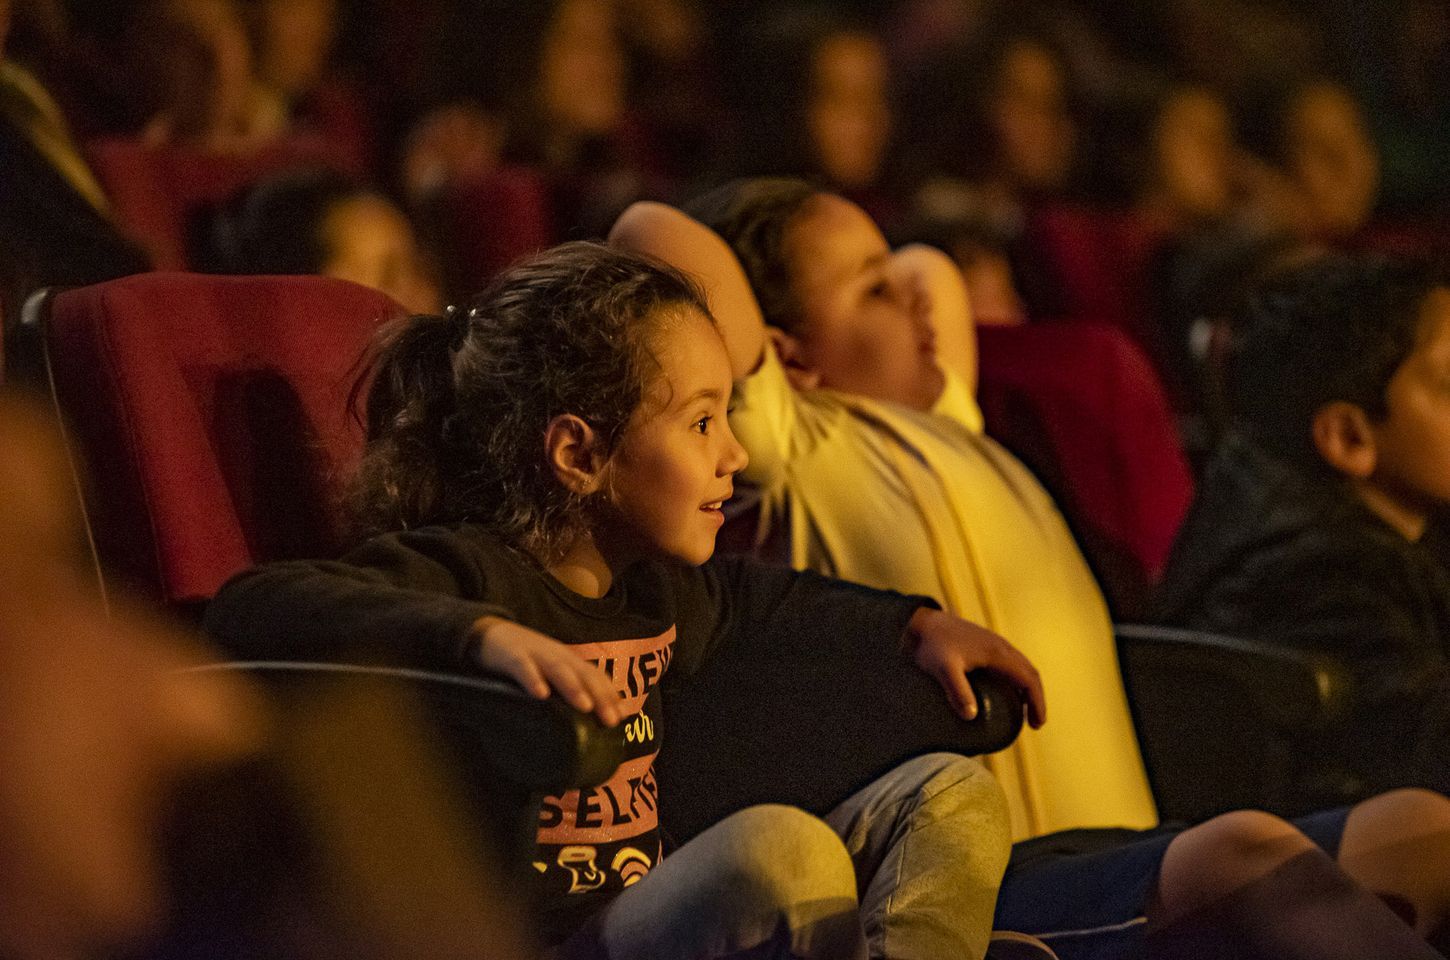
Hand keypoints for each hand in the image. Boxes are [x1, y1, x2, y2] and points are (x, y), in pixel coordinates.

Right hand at [472, 616, 621, 725]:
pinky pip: (524, 667)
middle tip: (612, 720)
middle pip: (583, 674)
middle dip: (600, 696)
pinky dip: (533, 679)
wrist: (490, 634)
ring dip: (573, 687)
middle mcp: (557, 656)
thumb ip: (568, 689)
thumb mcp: (550, 672)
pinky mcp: (512, 656)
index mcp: (569, 661)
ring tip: (585, 706)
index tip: (623, 716)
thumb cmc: (526, 660)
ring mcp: (536, 654)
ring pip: (558, 669)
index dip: (610, 694)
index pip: (595, 676)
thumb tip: (588, 717)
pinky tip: (540, 694)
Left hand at [905, 608, 1046, 728]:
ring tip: (1023, 711)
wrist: (919, 622)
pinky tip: (1003, 693)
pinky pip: (1008, 664)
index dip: (1037, 702)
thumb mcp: (944, 669)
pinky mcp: (983, 644)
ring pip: (1020, 667)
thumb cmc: (931, 645)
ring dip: (1026, 689)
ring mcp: (992, 643)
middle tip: (1035, 723)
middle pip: (1029, 672)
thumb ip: (958, 691)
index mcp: (997, 652)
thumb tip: (971, 717)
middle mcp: (1000, 646)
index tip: (1037, 724)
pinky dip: (1014, 680)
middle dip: (1036, 698)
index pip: (1028, 679)